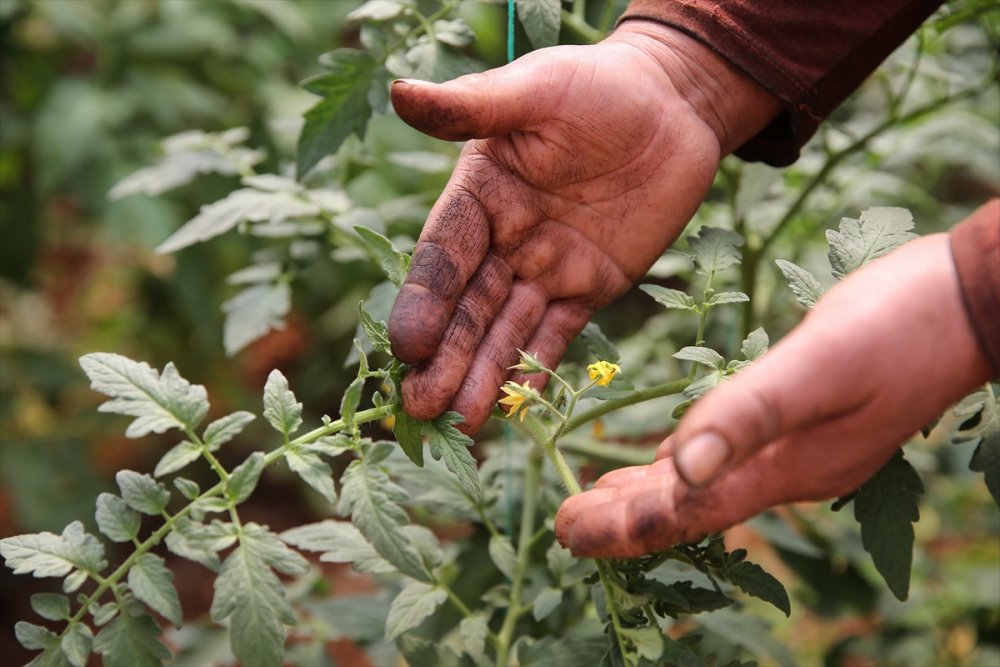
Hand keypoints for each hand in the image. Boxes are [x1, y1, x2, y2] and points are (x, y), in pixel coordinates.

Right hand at [388, 22, 778, 431]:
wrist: (674, 105)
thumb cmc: (600, 85)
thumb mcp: (537, 90)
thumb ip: (474, 106)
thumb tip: (401, 93)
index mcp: (479, 196)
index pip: (444, 255)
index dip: (425, 300)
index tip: (406, 346)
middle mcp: (503, 240)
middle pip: (468, 306)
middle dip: (446, 357)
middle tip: (422, 408)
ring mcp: (545, 268)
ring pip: (507, 330)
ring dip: (482, 375)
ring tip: (460, 422)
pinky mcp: (589, 288)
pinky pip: (557, 334)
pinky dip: (535, 369)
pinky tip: (513, 406)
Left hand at [555, 233, 992, 557]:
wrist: (969, 301)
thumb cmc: (897, 325)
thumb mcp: (818, 364)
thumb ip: (750, 414)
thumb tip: (681, 469)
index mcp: (783, 466)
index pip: (685, 513)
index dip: (621, 528)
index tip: (565, 531)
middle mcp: (789, 471)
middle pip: (690, 507)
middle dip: (624, 518)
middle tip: (565, 523)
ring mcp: (802, 450)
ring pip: (708, 484)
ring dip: (651, 493)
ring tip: (599, 498)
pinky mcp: (809, 422)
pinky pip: (730, 456)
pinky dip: (688, 462)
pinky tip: (672, 456)